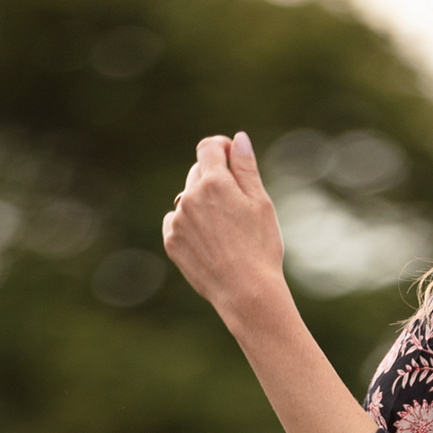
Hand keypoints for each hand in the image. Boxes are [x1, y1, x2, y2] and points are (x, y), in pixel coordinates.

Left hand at [164, 132, 284, 323]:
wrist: (246, 292)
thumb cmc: (261, 248)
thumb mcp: (261, 203)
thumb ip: (246, 167)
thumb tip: (237, 139)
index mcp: (214, 182)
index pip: (208, 147)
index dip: (221, 148)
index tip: (231, 157)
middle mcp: (189, 197)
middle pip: (198, 173)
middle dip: (215, 181)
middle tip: (236, 208)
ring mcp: (178, 220)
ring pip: (188, 199)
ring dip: (202, 204)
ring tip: (224, 231)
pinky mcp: (171, 241)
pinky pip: (177, 221)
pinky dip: (190, 225)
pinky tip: (210, 243)